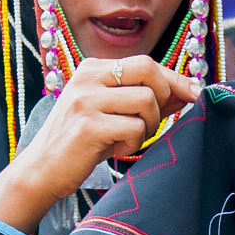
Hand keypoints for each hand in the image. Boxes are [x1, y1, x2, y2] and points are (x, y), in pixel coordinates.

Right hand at [0, 56, 199, 234]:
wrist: (41, 171)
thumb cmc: (80, 145)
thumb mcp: (111, 115)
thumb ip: (145, 100)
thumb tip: (186, 91)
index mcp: (92, 69)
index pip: (145, 62)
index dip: (175, 79)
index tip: (194, 94)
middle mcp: (87, 78)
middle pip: (148, 70)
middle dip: (165, 96)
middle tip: (157, 121)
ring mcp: (86, 100)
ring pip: (146, 101)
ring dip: (148, 125)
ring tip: (128, 139)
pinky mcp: (88, 126)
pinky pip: (134, 128)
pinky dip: (133, 143)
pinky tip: (116, 149)